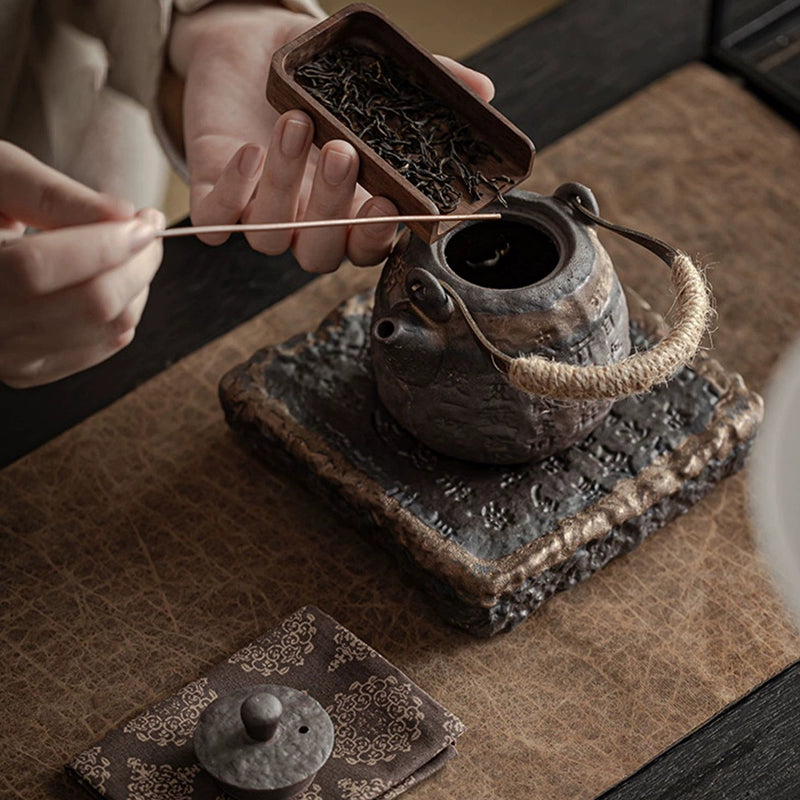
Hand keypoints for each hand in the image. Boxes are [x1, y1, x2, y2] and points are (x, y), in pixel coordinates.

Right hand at [0, 142, 163, 387]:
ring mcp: (11, 358)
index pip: (38, 268)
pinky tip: (118, 279)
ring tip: (133, 249)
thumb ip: (50, 194)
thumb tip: (122, 215)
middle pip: (89, 304)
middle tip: (148, 227)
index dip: (102, 243)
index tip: (145, 219)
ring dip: (137, 285)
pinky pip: (106, 344)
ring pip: (109, 327)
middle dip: (137, 263)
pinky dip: (126, 308)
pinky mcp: (34, 370)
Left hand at [169, 5, 494, 271]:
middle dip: (331, 212)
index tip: (389, 202)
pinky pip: (219, 222)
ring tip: (297, 123)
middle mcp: (306, 221)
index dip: (377, 236)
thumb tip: (483, 92)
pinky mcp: (216, 196)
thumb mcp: (372, 78)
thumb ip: (427, 88)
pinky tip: (248, 150)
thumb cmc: (316, 74)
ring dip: (286, 186)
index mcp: (349, 207)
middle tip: (342, 153)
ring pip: (272, 237)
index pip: (368, 247)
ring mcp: (261, 212)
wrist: (248, 45)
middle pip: (320, 254)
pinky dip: (233, 191)